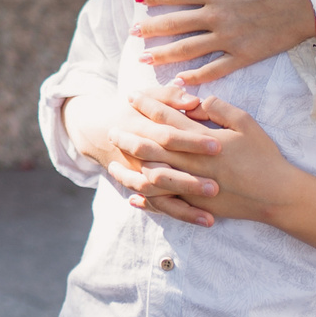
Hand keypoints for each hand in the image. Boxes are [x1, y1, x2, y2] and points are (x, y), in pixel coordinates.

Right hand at [62, 90, 222, 227]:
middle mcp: (136, 154)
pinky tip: (205, 220)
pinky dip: (179, 214)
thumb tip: (195, 101)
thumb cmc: (133, 110)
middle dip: (187, 181)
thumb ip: (170, 96)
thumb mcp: (148, 96)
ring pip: (156, 192)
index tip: (217, 145)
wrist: (98, 130)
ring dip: (183, 205)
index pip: (167, 135)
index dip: (191, 141)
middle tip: (215, 186)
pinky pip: (157, 205)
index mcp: (141, 127)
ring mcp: (136, 173)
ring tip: (211, 214)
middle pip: (161, 170)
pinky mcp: (140, 188)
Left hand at [129, 88, 303, 225]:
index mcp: (202, 139)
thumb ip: (219, 108)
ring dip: (131, 171)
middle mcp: (193, 163)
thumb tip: (195, 102)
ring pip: (152, 178)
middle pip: (151, 147)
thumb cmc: (264, 156)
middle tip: (112, 129)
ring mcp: (193, 187)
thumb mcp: (245, 122)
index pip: (167, 118)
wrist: (277, 194)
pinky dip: (147, 201)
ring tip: (114, 164)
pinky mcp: (198, 206)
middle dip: (129, 136)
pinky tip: (133, 198)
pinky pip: (166, 205)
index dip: (147, 105)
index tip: (131, 96)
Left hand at [132, 0, 315, 87]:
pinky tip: (180, 80)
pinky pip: (215, 69)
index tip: (138, 0)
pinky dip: (196, 76)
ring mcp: (230, 39)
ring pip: (188, 49)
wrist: (314, 1)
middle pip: (175, 24)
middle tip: (131, 34)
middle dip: (150, 29)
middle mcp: (217, 16)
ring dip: (164, 55)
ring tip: (144, 59)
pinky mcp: (245, 55)